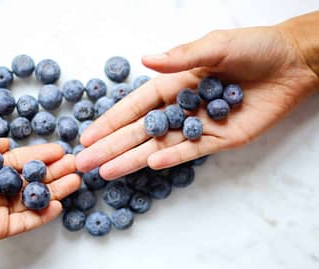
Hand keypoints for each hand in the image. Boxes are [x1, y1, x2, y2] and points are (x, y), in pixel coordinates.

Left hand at [0, 136, 79, 256]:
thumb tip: (7, 142)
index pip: (21, 161)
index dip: (41, 155)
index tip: (60, 150)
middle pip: (32, 179)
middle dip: (55, 171)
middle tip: (76, 164)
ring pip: (33, 198)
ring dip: (56, 190)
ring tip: (75, 180)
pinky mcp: (0, 228)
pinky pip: (26, 221)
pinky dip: (43, 214)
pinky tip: (59, 204)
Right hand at [76, 13, 318, 178]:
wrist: (293, 64)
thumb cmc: (254, 48)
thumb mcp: (215, 45)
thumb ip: (180, 57)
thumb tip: (145, 60)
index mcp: (174, 83)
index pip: (134, 106)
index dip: (110, 121)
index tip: (88, 136)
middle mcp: (180, 107)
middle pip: (138, 131)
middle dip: (110, 146)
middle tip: (84, 163)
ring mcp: (197, 126)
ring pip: (158, 146)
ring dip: (131, 159)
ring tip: (105, 172)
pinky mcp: (218, 140)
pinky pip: (189, 152)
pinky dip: (170, 158)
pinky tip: (148, 164)